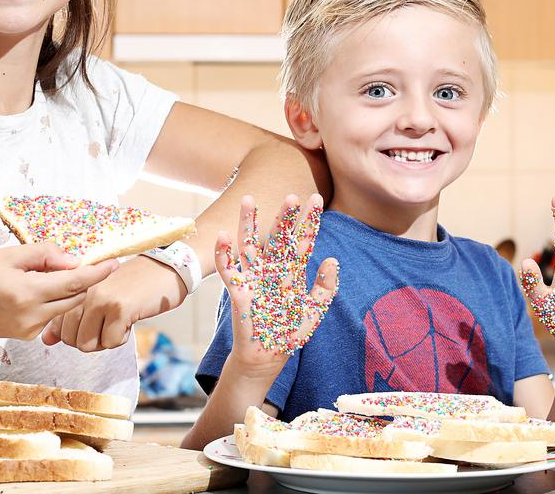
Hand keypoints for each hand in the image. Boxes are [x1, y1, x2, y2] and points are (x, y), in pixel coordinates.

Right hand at [0, 244, 118, 340]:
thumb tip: (73, 260)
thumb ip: (44, 255)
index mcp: (28, 292)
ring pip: (64, 308)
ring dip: (68, 292)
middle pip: (75, 297)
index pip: (75, 282)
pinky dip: (53, 302)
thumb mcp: (8, 255)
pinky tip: (38, 290)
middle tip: (86, 263)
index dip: (98, 273)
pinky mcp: (25, 336)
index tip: (115, 263)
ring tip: (55, 274)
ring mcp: (29, 329)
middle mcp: (32, 315)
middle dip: (85, 281)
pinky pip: (50, 315)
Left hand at [40, 254, 185, 350]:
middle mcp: (83, 291)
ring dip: (105, 340)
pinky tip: (130, 320)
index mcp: (75, 286)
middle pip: (71, 340)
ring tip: (118, 322)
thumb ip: (70, 317)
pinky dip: (122, 338)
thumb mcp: (97, 296)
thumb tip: (46, 340)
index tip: (95, 322)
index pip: (57, 327)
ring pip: (87, 344)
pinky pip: (111, 342)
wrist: (165, 269)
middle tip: (108, 324)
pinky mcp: (120, 309)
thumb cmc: (131, 284)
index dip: (75, 334)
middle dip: (90, 340)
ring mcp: (101, 299)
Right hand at [221, 194, 337, 380]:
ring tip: (248, 200)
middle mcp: (272, 271)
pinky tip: (222, 236)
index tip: (315, 198)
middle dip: (283, 218)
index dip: (308, 222)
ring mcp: (254, 280)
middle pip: (277, 238)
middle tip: (291, 196)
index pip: (301, 242)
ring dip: (248, 224)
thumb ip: (325, 287)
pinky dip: (224, 254)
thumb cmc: (289, 333)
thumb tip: (332, 259)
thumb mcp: (314, 312)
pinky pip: (229, 270)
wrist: (266, 358)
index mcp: (291, 274)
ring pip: (250, 246)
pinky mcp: (238, 293)